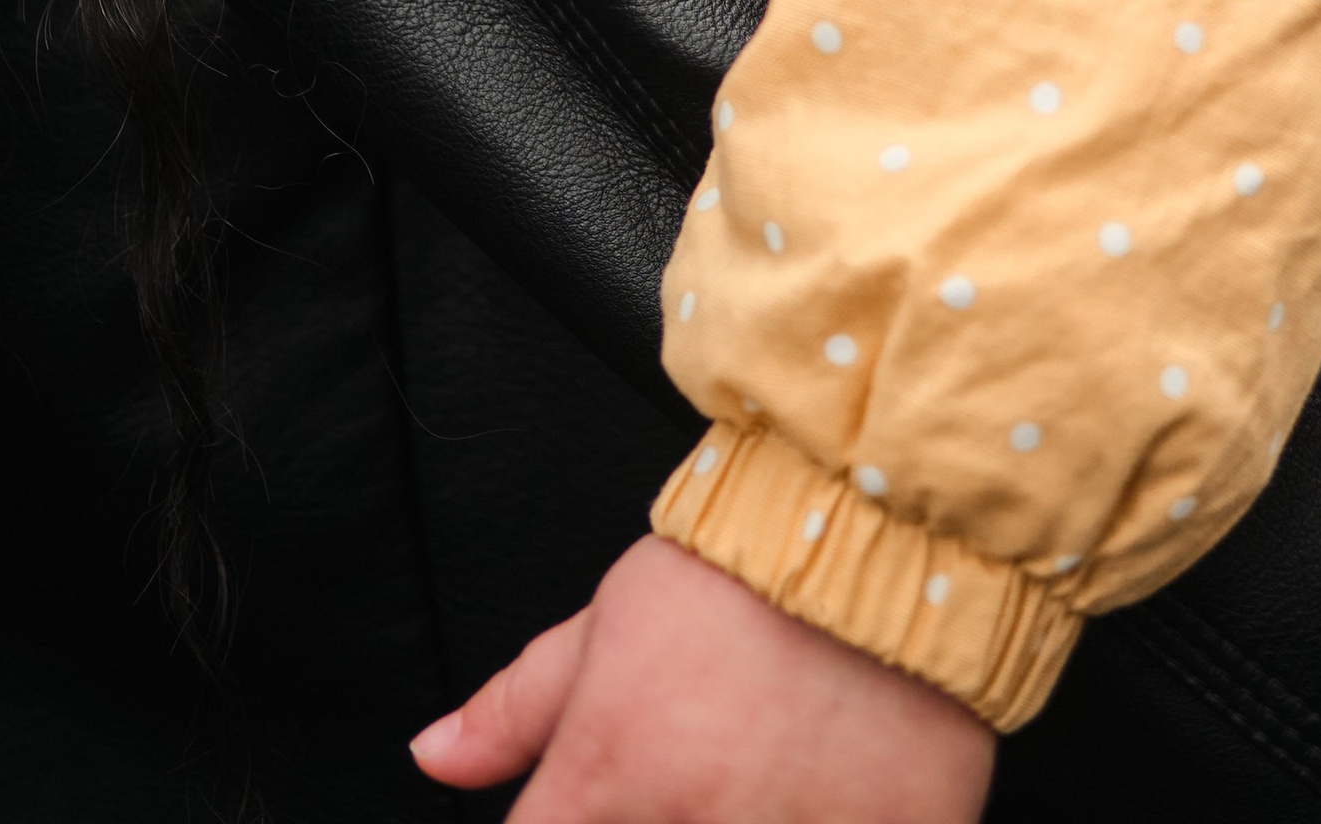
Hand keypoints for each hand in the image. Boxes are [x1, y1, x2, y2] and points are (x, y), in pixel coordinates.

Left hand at [410, 533, 994, 821]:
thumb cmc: (746, 569)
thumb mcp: (610, 622)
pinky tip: (822, 796)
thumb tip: (435, 757)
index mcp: (607, 786)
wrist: (885, 526)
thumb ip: (517, 706)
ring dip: (732, 821)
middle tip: (686, 782)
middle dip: (656, 818)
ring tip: (749, 787)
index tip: (596, 805)